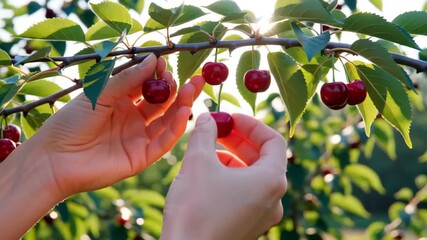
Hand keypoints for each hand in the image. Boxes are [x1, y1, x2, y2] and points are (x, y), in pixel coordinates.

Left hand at [32, 54, 204, 196]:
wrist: (55, 159)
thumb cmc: (71, 122)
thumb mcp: (99, 93)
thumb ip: (127, 79)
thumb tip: (154, 59)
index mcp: (121, 102)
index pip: (147, 86)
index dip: (158, 75)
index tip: (165, 63)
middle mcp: (133, 119)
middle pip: (162, 103)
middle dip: (177, 89)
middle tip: (193, 77)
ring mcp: (139, 138)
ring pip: (167, 120)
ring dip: (182, 105)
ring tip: (192, 89)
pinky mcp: (142, 157)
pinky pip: (164, 141)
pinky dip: (176, 127)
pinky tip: (185, 111)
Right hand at [161, 113, 287, 239]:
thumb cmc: (195, 210)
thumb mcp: (198, 162)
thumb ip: (204, 134)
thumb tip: (206, 117)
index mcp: (271, 180)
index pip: (273, 140)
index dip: (251, 124)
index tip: (230, 118)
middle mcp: (273, 199)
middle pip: (263, 158)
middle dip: (239, 140)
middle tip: (218, 128)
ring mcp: (262, 215)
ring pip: (253, 176)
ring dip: (233, 157)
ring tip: (209, 150)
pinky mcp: (248, 225)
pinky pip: (246, 193)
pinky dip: (231, 177)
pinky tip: (209, 173)